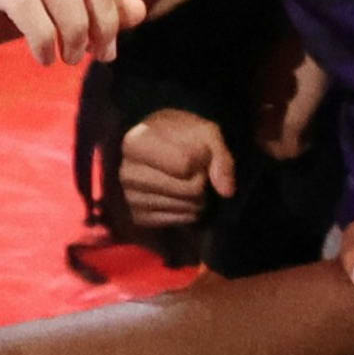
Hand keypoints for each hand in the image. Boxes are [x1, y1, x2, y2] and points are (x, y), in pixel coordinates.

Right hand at [118, 108, 235, 227]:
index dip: (201, 158)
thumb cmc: (183, 136)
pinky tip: (181, 195)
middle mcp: (127, 172)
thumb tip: (226, 191)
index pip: (185, 164)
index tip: (196, 150)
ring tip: (189, 181)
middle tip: (196, 169)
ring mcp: (130, 197)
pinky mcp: (139, 217)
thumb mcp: (207, 133)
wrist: (163, 145)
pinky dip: (189, 211)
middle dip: (202, 180)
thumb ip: (221, 157)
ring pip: (187, 207)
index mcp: (136, 143)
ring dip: (199, 197)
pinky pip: (180, 221)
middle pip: (189, 189)